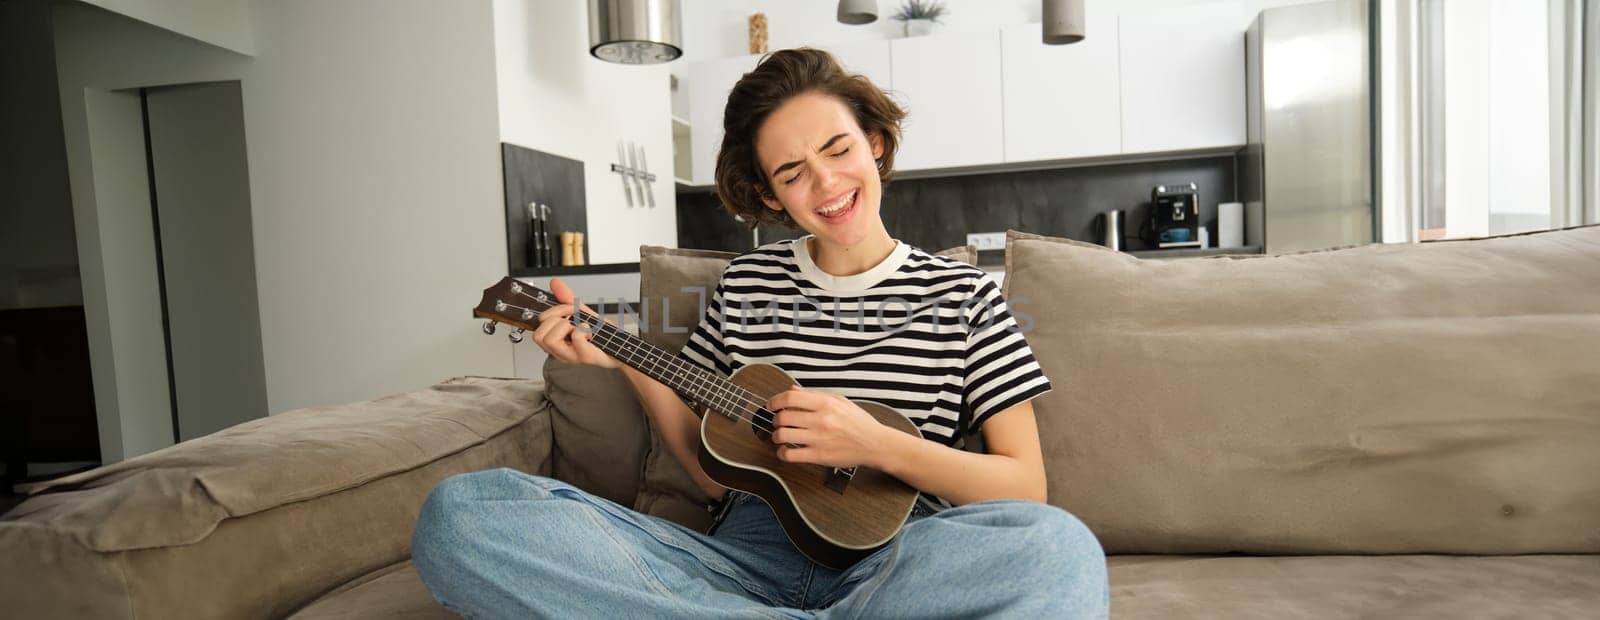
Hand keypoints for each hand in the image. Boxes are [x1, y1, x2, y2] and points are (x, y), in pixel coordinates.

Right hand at [530, 277, 618, 369]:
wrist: (621, 346)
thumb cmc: (601, 334)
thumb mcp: (582, 313)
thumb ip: (566, 298)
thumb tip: (555, 283)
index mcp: (556, 341)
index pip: (537, 326)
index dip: (552, 312)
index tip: (569, 309)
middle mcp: (560, 352)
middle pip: (539, 335)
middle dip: (557, 318)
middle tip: (575, 318)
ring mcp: (571, 356)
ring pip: (551, 339)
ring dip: (567, 325)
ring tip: (581, 327)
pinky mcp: (586, 357)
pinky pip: (576, 336)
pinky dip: (584, 328)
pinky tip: (590, 332)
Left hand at [765, 385, 889, 468]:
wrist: (875, 444)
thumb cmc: (859, 422)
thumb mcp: (840, 401)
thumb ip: (814, 394)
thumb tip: (792, 389)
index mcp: (826, 403)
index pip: (791, 397)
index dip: (775, 400)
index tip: (772, 405)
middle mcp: (821, 419)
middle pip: (783, 416)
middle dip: (776, 419)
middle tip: (778, 422)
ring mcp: (819, 438)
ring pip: (783, 435)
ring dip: (776, 436)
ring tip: (780, 436)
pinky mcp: (819, 456)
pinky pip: (790, 455)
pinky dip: (782, 453)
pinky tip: (785, 451)